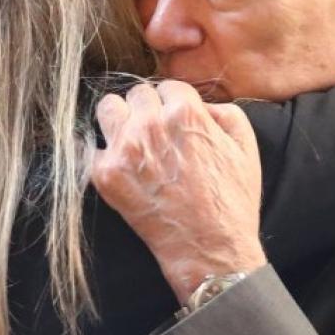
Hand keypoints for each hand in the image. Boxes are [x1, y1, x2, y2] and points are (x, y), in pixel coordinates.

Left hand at [90, 81, 267, 305]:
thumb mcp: (245, 145)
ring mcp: (124, 149)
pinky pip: (89, 148)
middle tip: (153, 134)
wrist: (209, 247)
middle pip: (135, 95)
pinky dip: (100, 154)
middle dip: (145, 110)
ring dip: (118, 120)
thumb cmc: (231, 200)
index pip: (165, 87)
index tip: (173, 123)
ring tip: (130, 141)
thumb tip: (201, 104)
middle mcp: (150, 125)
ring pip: (107, 109)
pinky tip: (115, 165)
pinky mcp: (106, 175)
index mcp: (185, 112)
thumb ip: (224, 111)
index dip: (172, 104)